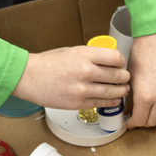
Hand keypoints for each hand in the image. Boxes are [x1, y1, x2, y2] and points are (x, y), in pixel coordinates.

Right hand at [13, 45, 128, 110]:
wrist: (29, 77)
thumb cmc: (47, 63)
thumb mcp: (71, 51)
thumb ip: (90, 56)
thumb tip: (107, 61)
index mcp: (85, 55)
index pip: (116, 58)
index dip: (121, 62)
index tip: (120, 64)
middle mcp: (86, 71)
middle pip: (118, 76)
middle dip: (124, 77)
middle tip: (125, 78)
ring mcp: (82, 89)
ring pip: (112, 92)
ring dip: (121, 91)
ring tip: (123, 90)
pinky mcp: (78, 103)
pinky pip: (101, 103)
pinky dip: (111, 102)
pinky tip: (114, 99)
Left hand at [125, 29, 155, 128]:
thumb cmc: (139, 54)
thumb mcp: (130, 78)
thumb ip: (129, 96)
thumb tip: (128, 108)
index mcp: (145, 96)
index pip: (139, 120)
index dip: (132, 124)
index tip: (128, 123)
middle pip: (153, 122)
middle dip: (143, 122)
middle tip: (135, 118)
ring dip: (153, 114)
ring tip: (144, 107)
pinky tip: (153, 97)